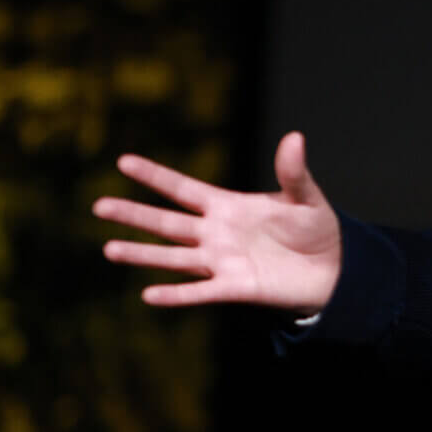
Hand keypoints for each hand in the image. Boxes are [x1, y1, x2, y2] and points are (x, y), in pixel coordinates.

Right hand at [93, 130, 342, 314]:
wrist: (332, 270)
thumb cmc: (315, 230)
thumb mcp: (306, 198)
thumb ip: (293, 173)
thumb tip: (294, 137)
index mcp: (228, 206)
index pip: (184, 189)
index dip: (155, 176)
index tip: (124, 161)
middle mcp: (216, 234)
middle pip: (167, 223)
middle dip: (134, 214)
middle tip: (99, 205)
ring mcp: (222, 262)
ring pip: (174, 258)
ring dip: (143, 254)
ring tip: (109, 249)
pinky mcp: (234, 288)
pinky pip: (199, 292)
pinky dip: (175, 294)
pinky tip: (149, 295)